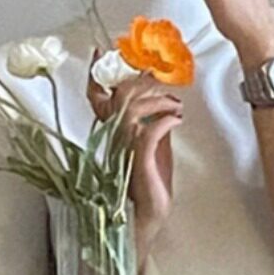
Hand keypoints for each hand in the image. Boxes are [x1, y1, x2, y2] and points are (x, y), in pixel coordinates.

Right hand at [86, 49, 183, 259]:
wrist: (147, 220)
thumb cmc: (149, 188)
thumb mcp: (153, 148)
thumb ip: (153, 124)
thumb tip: (162, 100)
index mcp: (113, 136)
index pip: (99, 100)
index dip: (98, 76)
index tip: (102, 54)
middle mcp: (113, 141)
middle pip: (119, 96)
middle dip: (144, 82)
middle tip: (165, 84)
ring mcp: (123, 153)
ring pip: (131, 110)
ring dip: (158, 100)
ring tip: (174, 105)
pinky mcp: (138, 165)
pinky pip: (146, 133)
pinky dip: (164, 120)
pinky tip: (175, 120)